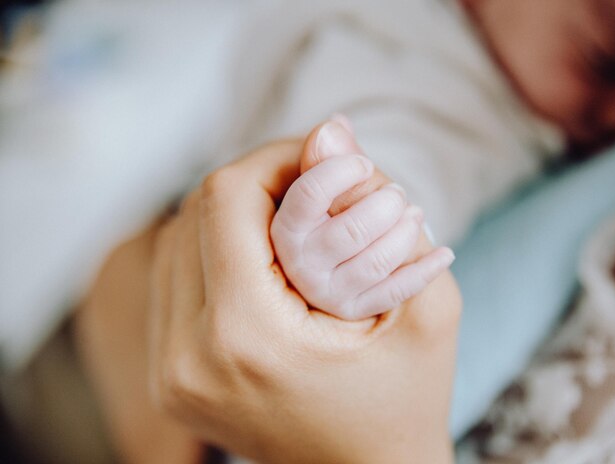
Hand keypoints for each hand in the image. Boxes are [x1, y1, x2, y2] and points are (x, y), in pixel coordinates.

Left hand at [148, 136, 461, 462]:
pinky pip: (173, 277)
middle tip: (315, 190)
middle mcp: (186, 355)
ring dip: (235, 214)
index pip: (226, 198)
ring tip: (293, 224)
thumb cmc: (406, 399)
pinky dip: (215, 248)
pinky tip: (263, 257)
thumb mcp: (426, 308)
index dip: (274, 158)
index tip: (323, 160)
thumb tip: (329, 130)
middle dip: (258, 183)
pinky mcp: (167, 373)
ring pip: (177, 240)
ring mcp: (167, 368)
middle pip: (195, 213)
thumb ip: (382, 213)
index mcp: (247, 338)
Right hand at [270, 119, 455, 319]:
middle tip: (396, 194)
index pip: (310, 194)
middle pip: (353, 229)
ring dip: (406, 231)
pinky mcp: (356, 308)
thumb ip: (329, 155)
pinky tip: (446, 254)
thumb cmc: (329, 212)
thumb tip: (333, 127)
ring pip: (378, 260)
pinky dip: (426, 270)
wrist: (329, 262)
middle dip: (386, 204)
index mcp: (287, 227)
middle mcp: (301, 264)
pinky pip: (397, 292)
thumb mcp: (324, 183)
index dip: (342, 171)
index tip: (362, 163)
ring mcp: (329, 291)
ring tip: (413, 214)